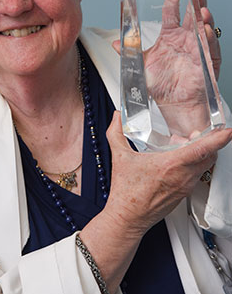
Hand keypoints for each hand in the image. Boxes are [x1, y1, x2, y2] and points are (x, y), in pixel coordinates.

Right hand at [80, 112, 231, 292]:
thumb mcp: (119, 157)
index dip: (218, 139)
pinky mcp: (184, 194)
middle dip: (209, 142)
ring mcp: (185, 187)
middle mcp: (183, 177)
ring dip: (200, 153)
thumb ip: (116, 133)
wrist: (127, 219)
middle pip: (209, 157)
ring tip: (184, 144)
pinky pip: (196, 175)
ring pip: (204, 166)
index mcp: (171, 166)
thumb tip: (116, 118)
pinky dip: (193, 164)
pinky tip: (178, 161)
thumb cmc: (126, 193)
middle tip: (200, 132)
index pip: (202, 150)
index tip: (226, 131)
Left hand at [114, 0, 220, 137]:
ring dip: (203, 17)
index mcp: (170, 34)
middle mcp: (185, 37)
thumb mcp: (141, 65)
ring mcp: (198, 48)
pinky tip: (205, 30)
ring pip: (203, 27)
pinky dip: (209, 39)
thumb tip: (114, 43)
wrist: (173, 103)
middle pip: (192, 13)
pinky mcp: (207, 61)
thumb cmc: (160, 83)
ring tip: (201, 8)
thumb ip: (130, 52)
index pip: (172, 11)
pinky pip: (210, 48)